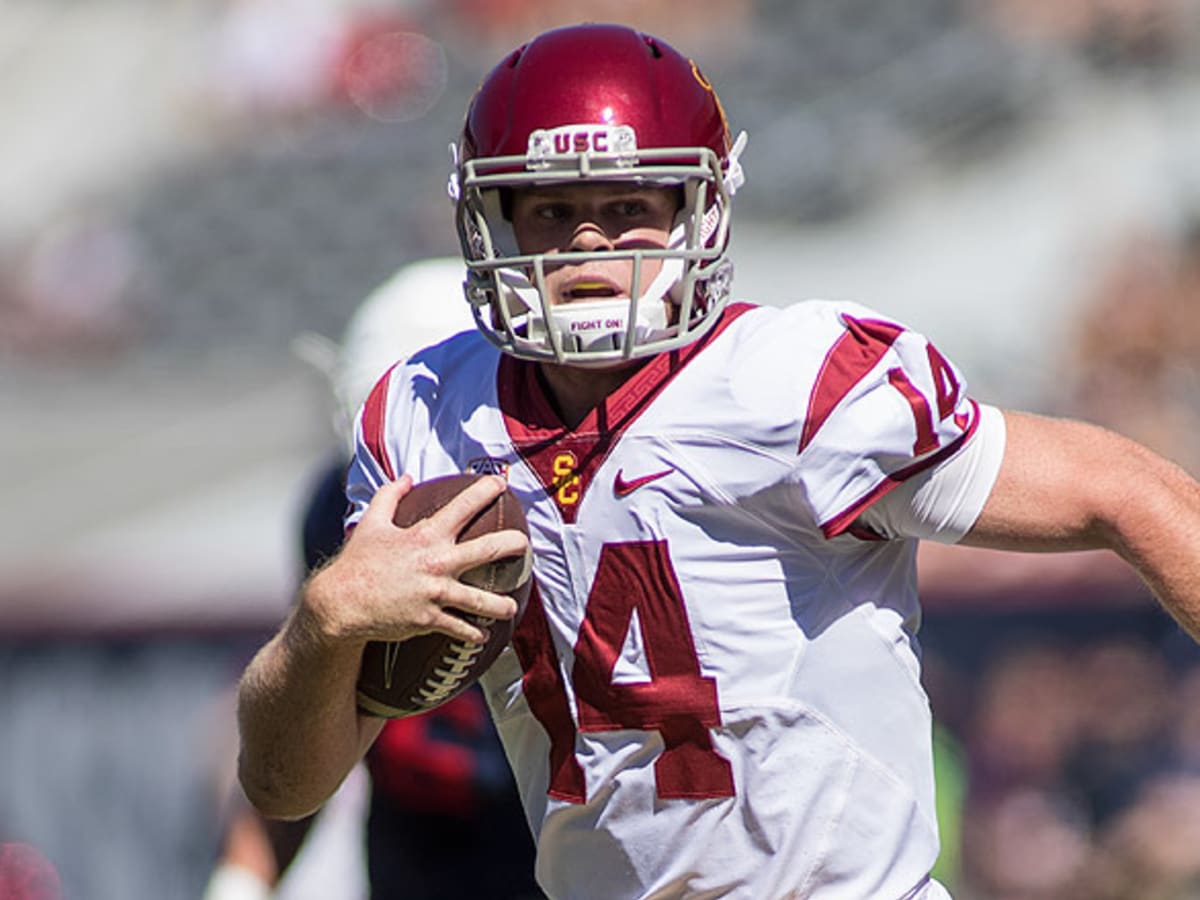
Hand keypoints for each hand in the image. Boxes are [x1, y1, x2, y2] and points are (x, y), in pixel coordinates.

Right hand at [301, 474, 528, 646]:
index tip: (501, 483)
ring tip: (512, 608)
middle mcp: (437, 562)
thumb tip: (407, 477)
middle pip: (487, 550)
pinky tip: (482, 637)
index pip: (463, 506)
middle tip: (525, 544)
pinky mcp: (429, 619)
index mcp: (426, 535)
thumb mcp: (371, 523)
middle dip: (512, 544)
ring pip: (480, 600)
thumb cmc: (357, 563)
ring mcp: (435, 592)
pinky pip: (459, 628)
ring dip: (500, 605)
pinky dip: (472, 634)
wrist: (341, 603)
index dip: (485, 491)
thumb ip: (390, 496)